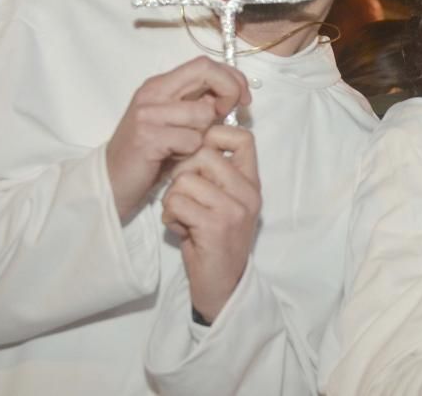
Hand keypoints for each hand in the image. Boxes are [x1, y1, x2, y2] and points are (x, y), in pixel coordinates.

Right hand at [106, 56, 250, 220]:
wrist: (113, 181)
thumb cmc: (151, 153)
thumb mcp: (177, 122)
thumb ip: (200, 105)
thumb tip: (231, 95)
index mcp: (161, 84)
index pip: (205, 64)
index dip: (231, 77)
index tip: (243, 98)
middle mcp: (153, 92)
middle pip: (206, 72)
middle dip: (229, 92)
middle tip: (229, 113)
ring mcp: (148, 113)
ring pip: (203, 113)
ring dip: (204, 134)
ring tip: (187, 146)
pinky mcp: (147, 137)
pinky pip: (192, 140)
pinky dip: (191, 152)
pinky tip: (176, 158)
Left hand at [161, 125, 260, 323]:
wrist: (221, 286)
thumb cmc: (215, 241)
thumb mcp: (224, 203)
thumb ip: (216, 175)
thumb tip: (194, 140)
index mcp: (251, 183)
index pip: (243, 137)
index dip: (214, 136)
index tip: (198, 154)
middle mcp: (248, 193)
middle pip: (204, 154)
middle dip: (182, 172)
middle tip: (183, 194)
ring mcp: (234, 209)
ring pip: (185, 178)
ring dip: (173, 198)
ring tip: (181, 215)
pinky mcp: (215, 226)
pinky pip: (177, 202)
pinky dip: (169, 215)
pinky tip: (179, 228)